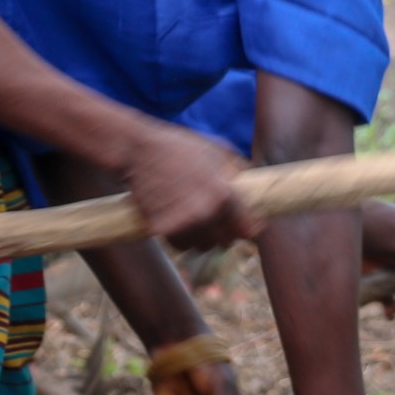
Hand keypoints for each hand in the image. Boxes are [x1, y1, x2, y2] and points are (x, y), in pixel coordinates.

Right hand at [113, 120, 254, 249]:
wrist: (138, 151)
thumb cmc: (179, 147)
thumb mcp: (217, 149)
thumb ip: (240, 170)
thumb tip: (256, 187)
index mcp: (223, 193)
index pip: (248, 229)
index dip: (249, 231)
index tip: (246, 230)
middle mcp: (205, 212)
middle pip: (225, 242)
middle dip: (224, 235)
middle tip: (217, 225)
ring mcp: (182, 223)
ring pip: (202, 247)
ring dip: (202, 239)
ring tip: (196, 223)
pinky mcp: (161, 229)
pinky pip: (180, 246)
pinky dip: (182, 240)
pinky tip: (180, 224)